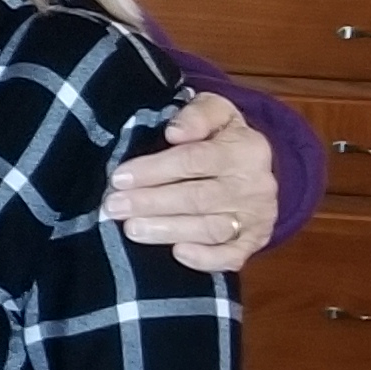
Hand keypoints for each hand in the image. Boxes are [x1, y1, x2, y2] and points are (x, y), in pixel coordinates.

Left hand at [102, 90, 276, 270]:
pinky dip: (205, 259)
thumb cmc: (220, 135)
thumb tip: (175, 132)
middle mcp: (255, 185)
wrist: (255, 164)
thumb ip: (197, 114)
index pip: (195, 160)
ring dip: (168, 230)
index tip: (119, 177)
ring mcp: (256, 217)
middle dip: (151, 203)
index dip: (154, 170)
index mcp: (246, 148)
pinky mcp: (254, 242)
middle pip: (198, 197)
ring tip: (132, 229)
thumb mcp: (214, 110)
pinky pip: (232, 257)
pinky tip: (177, 254)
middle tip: (114, 207)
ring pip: (210, 228)